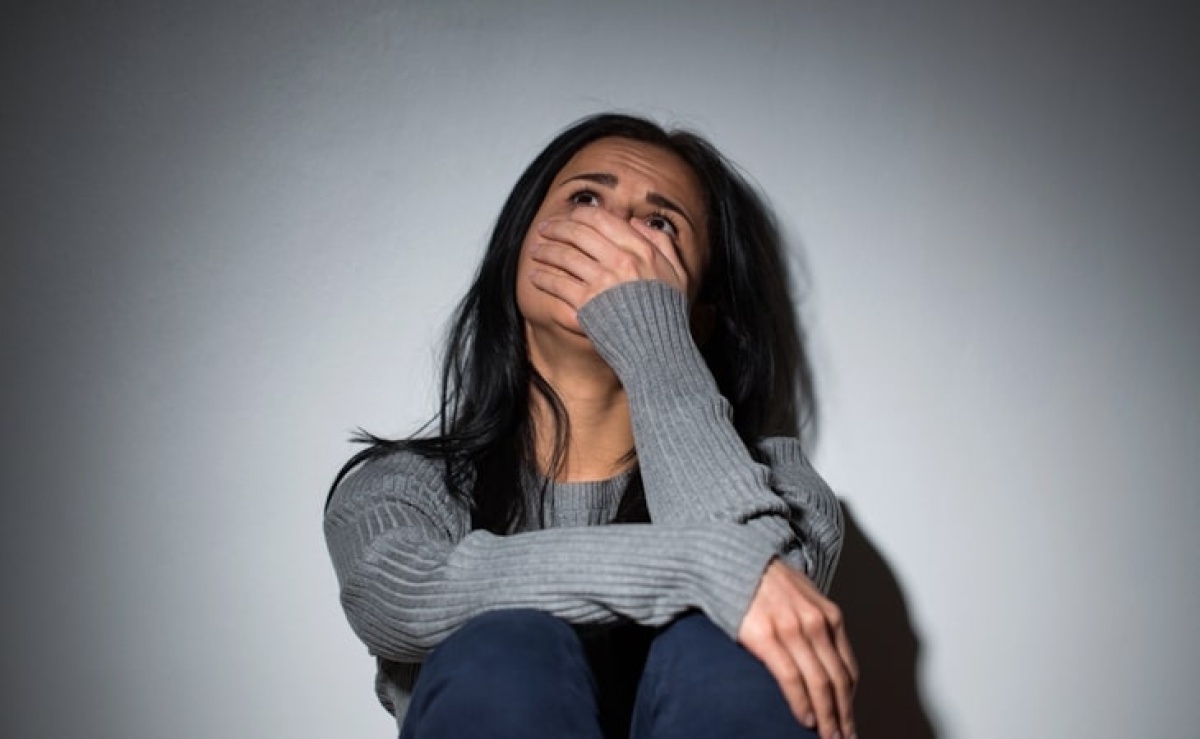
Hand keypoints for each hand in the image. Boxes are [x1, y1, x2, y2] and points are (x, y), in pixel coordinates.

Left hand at [528, 206, 689, 311]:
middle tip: (545, 229)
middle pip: (578, 233)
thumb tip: (637, 222)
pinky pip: (558, 284)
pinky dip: (543, 278)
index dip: (581, 215)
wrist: (658, 349)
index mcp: (641, 249)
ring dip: (545, 251)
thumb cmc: (668, 313)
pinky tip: (535, 276)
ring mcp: (602, 282)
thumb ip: (662, 243)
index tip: (571, 217)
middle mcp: (620, 260)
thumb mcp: (678, 272)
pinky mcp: (587, 303)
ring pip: (564, 255)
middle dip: (557, 228)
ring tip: (536, 251)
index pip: (603, 219)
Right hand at [739, 559, 858, 738]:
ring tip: (829, 737)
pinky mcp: (766, 636)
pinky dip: (802, 705)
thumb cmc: (762, 580)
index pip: (848, 668)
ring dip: (828, 717)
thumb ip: (815, 624)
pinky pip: (792, 679)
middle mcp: (816, 622)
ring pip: (820, 684)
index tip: (849, 719)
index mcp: (828, 615)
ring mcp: (792, 629)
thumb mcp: (801, 597)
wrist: (729, 558)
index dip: (851, 700)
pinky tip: (806, 719)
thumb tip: (822, 657)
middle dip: (844, 716)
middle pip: (838, 681)